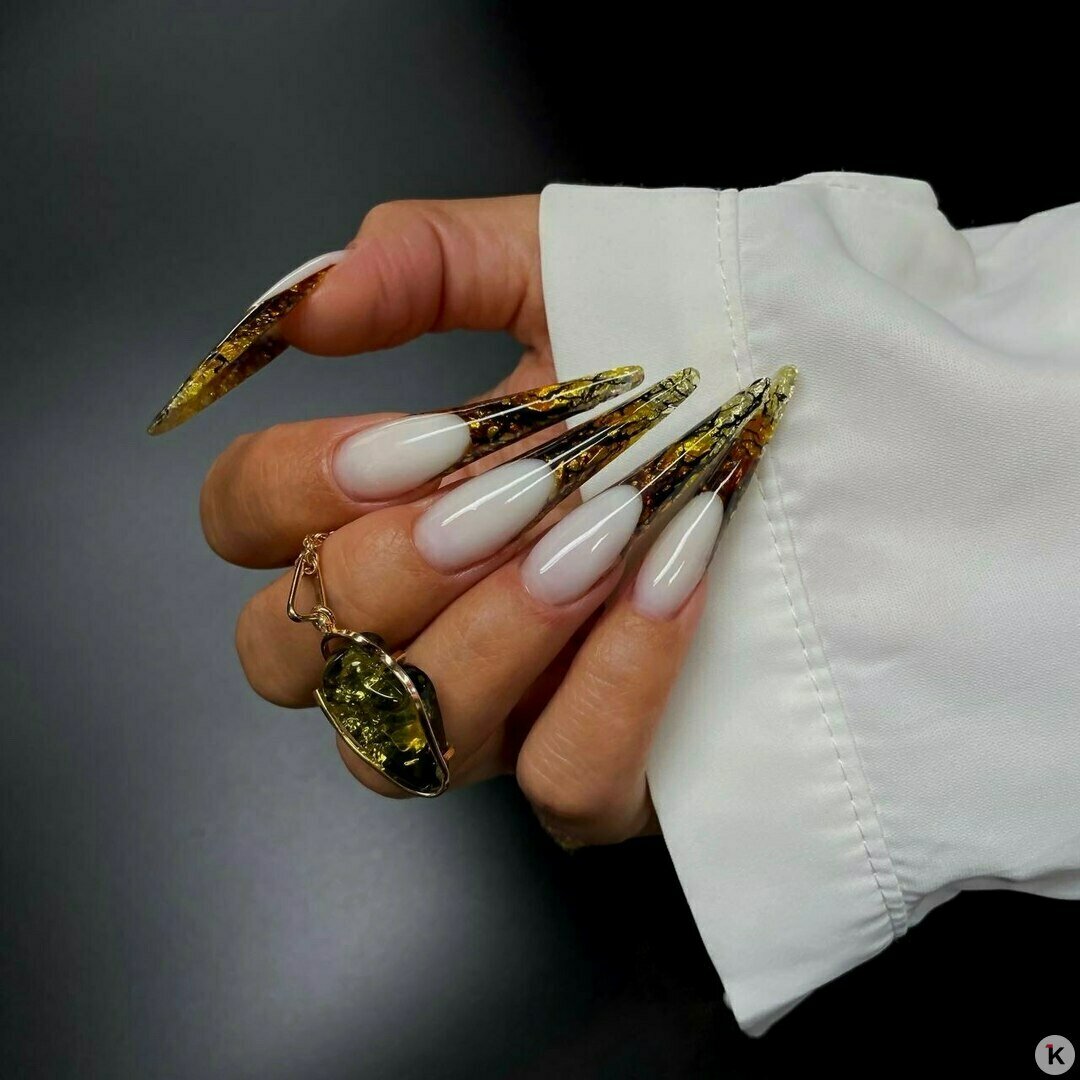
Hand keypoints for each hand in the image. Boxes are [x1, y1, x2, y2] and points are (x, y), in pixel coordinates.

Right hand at [178, 196, 784, 845]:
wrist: (825, 428)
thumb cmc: (671, 359)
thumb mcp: (555, 273)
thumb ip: (423, 262)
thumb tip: (305, 305)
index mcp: (374, 513)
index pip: (241, 524)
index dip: (289, 488)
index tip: (411, 442)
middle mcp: (405, 633)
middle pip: (288, 654)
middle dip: (390, 571)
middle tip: (506, 496)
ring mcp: (493, 721)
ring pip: (406, 744)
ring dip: (495, 633)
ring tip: (594, 536)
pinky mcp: (592, 781)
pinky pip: (560, 783)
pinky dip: (611, 686)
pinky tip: (668, 585)